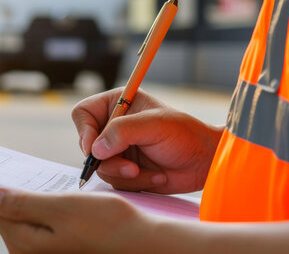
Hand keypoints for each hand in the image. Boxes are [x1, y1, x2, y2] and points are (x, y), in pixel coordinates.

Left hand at [0, 186, 156, 253]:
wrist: (144, 244)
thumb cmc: (108, 225)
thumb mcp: (63, 207)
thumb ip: (22, 202)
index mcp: (24, 242)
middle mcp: (27, 252)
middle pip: (2, 212)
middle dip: (4, 186)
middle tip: (6, 159)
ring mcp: (41, 253)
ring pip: (19, 216)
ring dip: (22, 195)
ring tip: (28, 171)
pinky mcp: (55, 249)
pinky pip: (35, 222)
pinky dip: (37, 205)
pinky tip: (48, 190)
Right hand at [72, 88, 222, 193]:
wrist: (205, 162)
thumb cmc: (185, 135)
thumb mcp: (154, 125)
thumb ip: (122, 131)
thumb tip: (96, 149)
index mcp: (118, 104)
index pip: (83, 114)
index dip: (85, 131)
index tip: (96, 148)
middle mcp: (114, 127)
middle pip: (88, 146)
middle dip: (110, 161)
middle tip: (131, 168)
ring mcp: (119, 150)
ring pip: (101, 167)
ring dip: (125, 174)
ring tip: (150, 173)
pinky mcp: (126, 170)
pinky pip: (115, 182)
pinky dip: (135, 183)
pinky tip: (156, 177)